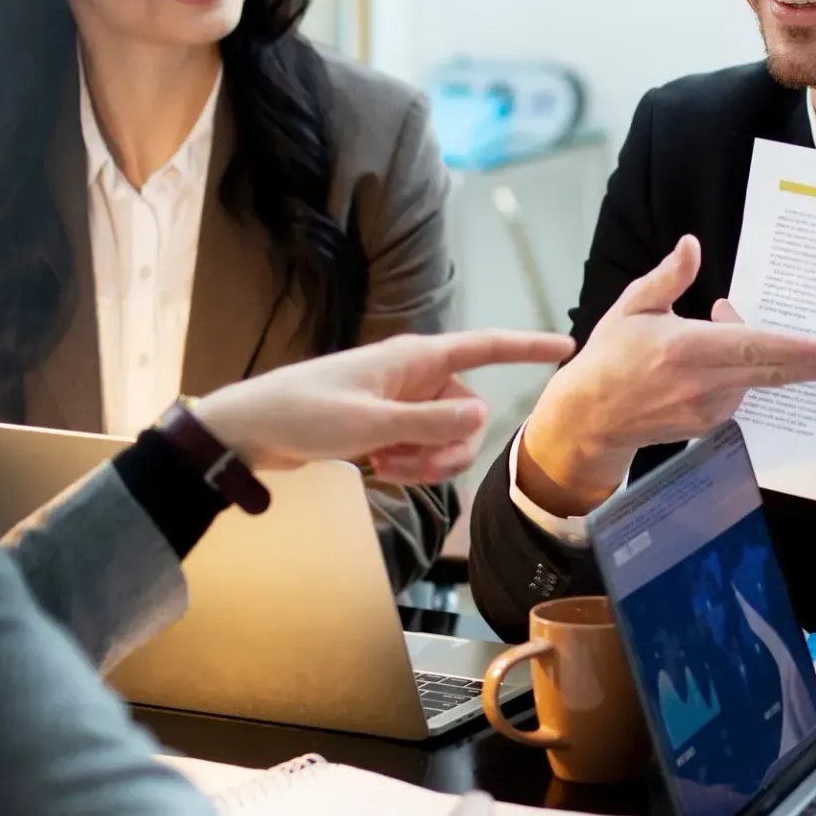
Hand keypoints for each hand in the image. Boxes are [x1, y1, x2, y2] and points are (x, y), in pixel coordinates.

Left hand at [190, 330, 572, 482]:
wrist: (250, 430)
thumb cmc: (304, 414)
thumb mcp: (370, 424)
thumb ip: (430, 423)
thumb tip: (482, 417)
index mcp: (415, 358)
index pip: (484, 347)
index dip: (526, 347)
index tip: (565, 346)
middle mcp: (415, 375)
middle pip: (469, 412)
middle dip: (450, 446)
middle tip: (411, 465)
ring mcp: (402, 401)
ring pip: (447, 436)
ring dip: (428, 460)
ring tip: (387, 468)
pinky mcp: (387, 425)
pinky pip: (423, 446)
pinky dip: (410, 464)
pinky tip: (378, 469)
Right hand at [518, 235, 815, 516]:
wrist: (588, 418)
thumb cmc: (610, 356)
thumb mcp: (632, 307)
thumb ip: (668, 277)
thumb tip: (692, 244)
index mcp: (684, 348)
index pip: (753, 348)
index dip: (797, 349)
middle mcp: (702, 384)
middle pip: (775, 373)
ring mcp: (708, 409)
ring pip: (757, 380)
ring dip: (764, 356)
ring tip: (728, 325)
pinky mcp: (709, 425)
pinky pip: (741, 393)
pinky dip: (745, 374)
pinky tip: (723, 357)